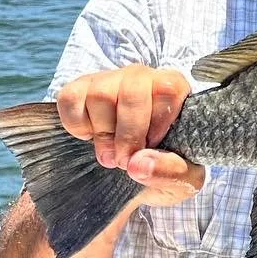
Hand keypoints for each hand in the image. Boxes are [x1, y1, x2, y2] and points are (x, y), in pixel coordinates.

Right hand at [54, 66, 204, 207]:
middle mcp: (142, 77)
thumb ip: (174, 172)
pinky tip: (92, 136)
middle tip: (126, 159)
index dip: (158, 123)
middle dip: (128, 134)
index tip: (152, 146)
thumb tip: (138, 164)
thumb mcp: (184, 180)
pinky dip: (78, 127)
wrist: (132, 175)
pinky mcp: (79, 89)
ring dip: (103, 134)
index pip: (169, 89)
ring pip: (101, 95)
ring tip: (110, 152)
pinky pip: (72, 100)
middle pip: (132, 92)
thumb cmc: (163, 168)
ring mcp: (108, 80)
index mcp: (174, 89)